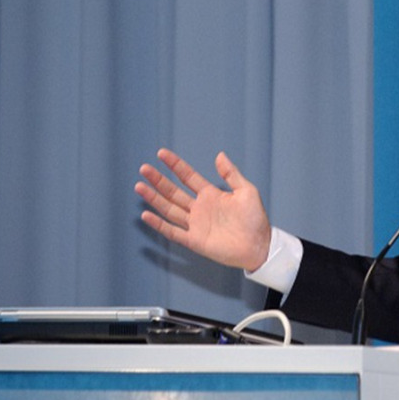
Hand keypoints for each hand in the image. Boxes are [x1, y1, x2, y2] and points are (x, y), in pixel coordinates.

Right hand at [135, 148, 270, 271]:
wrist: (259, 246)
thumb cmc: (255, 219)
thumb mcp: (247, 191)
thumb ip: (232, 174)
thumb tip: (220, 155)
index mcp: (211, 194)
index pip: (188, 176)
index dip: (175, 165)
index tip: (161, 153)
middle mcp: (200, 208)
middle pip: (173, 191)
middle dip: (158, 180)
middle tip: (144, 168)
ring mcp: (195, 224)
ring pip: (169, 209)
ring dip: (154, 198)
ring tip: (139, 186)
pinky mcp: (194, 240)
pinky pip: (172, 232)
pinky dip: (159, 224)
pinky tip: (146, 215)